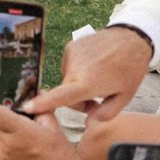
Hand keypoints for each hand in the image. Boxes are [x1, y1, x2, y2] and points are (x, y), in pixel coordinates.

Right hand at [26, 26, 155, 120]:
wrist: (132, 38)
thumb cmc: (130, 68)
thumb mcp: (124, 97)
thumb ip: (105, 114)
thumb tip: (87, 122)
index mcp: (88, 83)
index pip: (60, 97)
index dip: (42, 104)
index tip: (26, 107)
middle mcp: (75, 68)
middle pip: (65, 93)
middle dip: (77, 99)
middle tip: (98, 98)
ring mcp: (70, 55)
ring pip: (67, 80)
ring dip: (78, 83)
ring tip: (99, 76)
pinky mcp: (70, 47)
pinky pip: (69, 66)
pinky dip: (78, 70)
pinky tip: (94, 65)